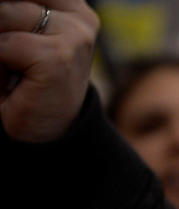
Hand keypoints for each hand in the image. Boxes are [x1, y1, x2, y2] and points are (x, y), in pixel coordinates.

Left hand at [0, 0, 98, 141]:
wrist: (44, 133)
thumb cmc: (25, 81)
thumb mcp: (19, 33)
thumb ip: (12, 12)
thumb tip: (2, 11)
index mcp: (71, 5)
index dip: (8, 10)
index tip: (13, 45)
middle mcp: (79, 15)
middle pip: (11, 1)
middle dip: (0, 25)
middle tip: (10, 55)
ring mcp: (75, 35)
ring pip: (4, 13)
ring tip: (11, 67)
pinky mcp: (61, 56)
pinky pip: (7, 43)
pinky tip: (17, 80)